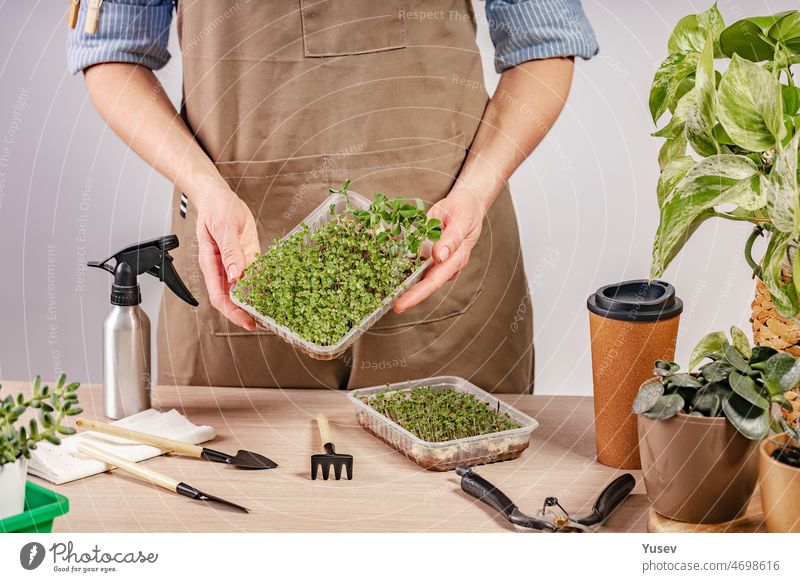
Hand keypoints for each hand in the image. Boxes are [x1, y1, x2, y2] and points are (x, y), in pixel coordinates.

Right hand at [195, 189, 260, 330]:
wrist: (219, 195)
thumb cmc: (216, 208)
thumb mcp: (224, 227)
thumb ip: (230, 251)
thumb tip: (235, 275)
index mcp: (211, 263)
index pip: (219, 296)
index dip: (232, 312)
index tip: (246, 322)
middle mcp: (223, 267)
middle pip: (232, 298)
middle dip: (246, 313)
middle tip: (263, 323)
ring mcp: (235, 263)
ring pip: (245, 289)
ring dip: (256, 300)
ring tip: (272, 312)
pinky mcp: (247, 255)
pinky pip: (256, 274)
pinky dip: (264, 284)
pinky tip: (275, 291)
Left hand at [393, 188, 485, 312]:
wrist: (466, 204)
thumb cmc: (465, 212)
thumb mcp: (460, 221)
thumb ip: (451, 239)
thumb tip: (439, 257)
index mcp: (455, 259)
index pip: (434, 281)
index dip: (417, 295)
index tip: (401, 304)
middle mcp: (445, 265)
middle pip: (425, 286)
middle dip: (408, 297)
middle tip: (390, 305)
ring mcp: (437, 262)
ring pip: (419, 278)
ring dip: (404, 286)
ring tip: (386, 295)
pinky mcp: (429, 255)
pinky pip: (415, 266)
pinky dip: (402, 270)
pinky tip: (388, 273)